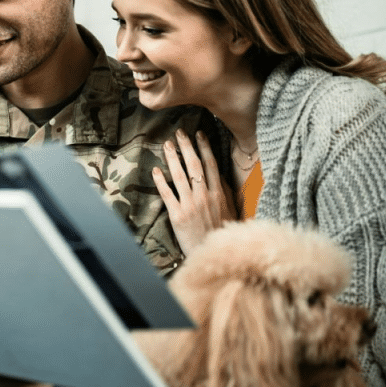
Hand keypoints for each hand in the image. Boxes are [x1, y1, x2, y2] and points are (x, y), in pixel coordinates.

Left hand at [153, 129, 236, 253]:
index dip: (204, 148)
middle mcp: (205, 196)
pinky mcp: (178, 216)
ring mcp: (191, 205)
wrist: (213, 254)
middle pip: (195, 166)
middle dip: (187, 147)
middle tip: (179, 133)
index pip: (211, 165)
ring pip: (180, 176)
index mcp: (219, 193)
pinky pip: (168, 195)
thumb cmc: (221, 233)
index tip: (198, 134)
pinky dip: (161, 182)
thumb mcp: (230, 211)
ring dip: (173, 159)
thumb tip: (219, 174)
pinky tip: (155, 171)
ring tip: (166, 145)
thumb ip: (225, 192)